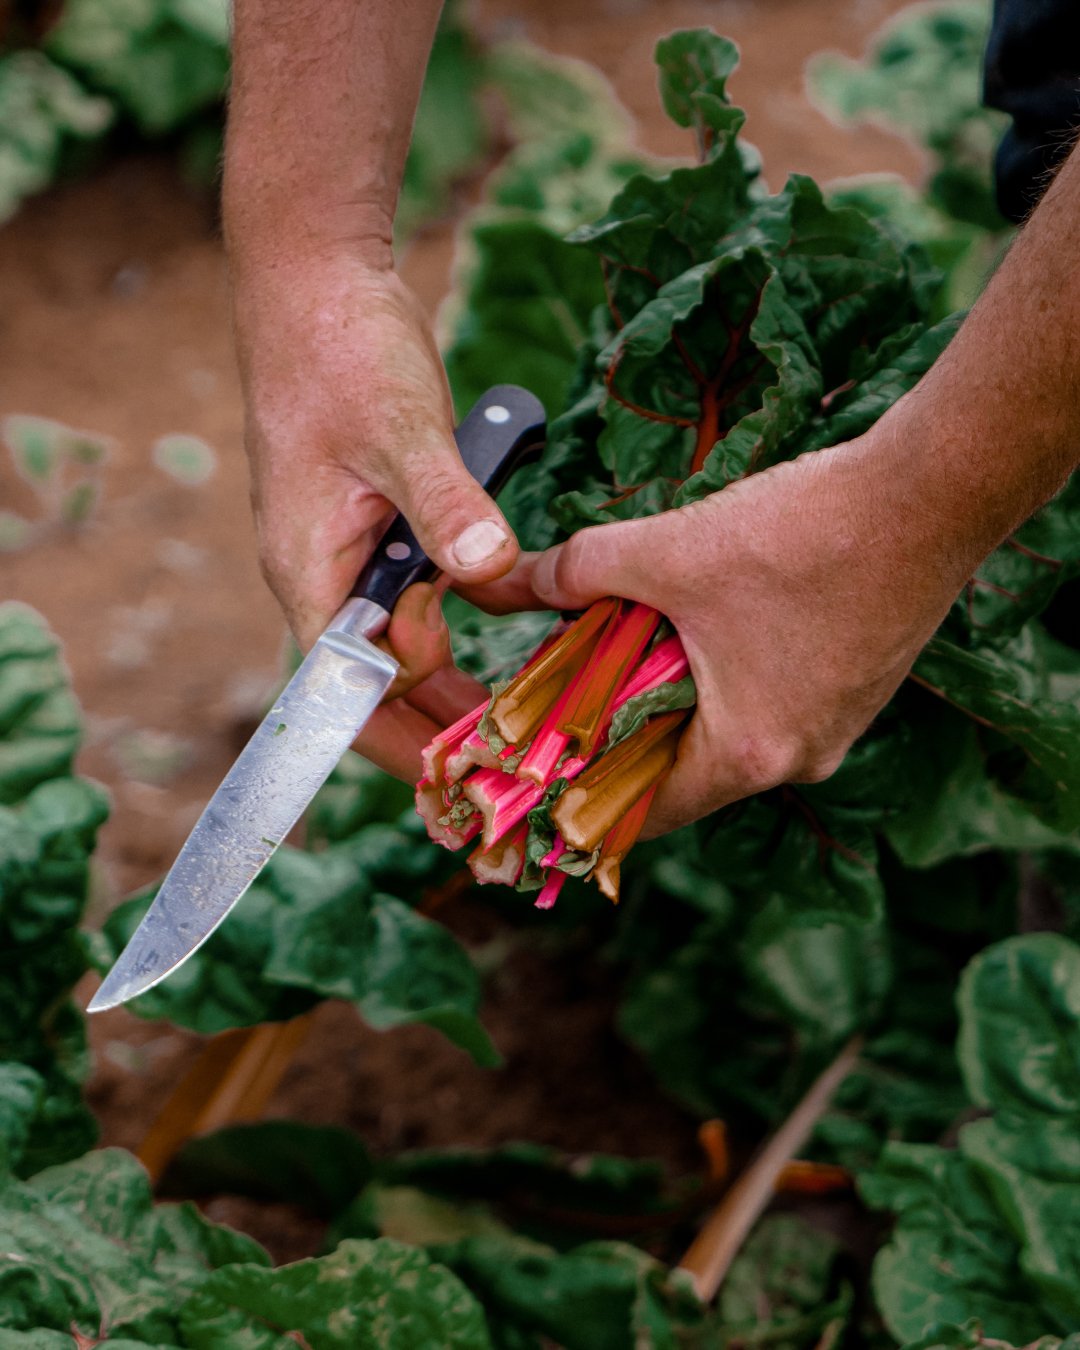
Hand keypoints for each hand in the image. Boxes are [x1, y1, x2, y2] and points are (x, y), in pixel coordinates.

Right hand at [230, 250, 500, 776]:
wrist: (318, 284)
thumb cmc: (341, 352)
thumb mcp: (401, 428)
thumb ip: (447, 504)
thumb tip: (488, 572)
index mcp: (309, 568)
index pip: (347, 687)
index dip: (402, 730)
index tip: (465, 763)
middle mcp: (324, 573)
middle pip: (376, 679)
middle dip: (435, 720)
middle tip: (511, 761)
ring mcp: (351, 552)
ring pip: (400, 642)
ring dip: (451, 680)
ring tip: (518, 722)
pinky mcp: (381, 526)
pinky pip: (416, 597)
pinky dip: (454, 624)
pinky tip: (505, 642)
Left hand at [467, 424, 983, 837]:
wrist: (930, 493)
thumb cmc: (803, 532)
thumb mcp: (666, 552)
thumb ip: (575, 574)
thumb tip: (502, 582)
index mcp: (749, 754)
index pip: (645, 812)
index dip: (582, 795)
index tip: (537, 770)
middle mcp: (798, 759)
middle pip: (682, 773)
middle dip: (622, 735)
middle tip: (569, 694)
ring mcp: (834, 727)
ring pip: (725, 735)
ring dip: (673, 701)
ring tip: (625, 650)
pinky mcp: (852, 690)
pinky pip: (766, 705)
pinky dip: (722, 680)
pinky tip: (697, 628)